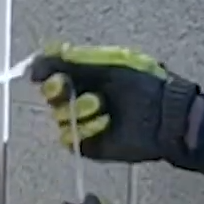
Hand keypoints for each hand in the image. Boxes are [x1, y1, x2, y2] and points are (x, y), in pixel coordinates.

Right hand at [28, 43, 201, 163]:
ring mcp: (83, 123)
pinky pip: (69, 139)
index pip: (51, 71)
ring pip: (58, 116)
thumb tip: (37, 61)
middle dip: (55, 90)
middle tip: (64, 88)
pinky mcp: (88, 145)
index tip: (41, 72)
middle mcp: (80, 98)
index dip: (44, 71)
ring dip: (77, 109)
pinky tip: (103, 123)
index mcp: (85, 75)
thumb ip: (74, 59)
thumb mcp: (110, 61)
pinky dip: (85, 129)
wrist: (166, 114)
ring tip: (100, 106)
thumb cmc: (144, 84)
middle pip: (50, 95)